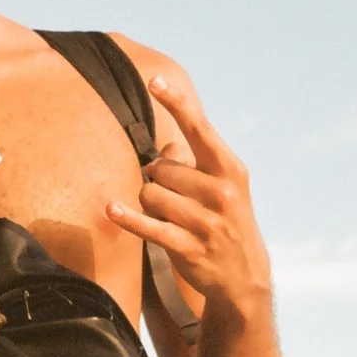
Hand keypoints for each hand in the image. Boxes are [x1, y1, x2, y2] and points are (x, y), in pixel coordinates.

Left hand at [106, 75, 272, 315]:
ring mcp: (208, 222)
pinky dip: (128, 217)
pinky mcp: (191, 247)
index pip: (199, 129)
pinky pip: (149, 226)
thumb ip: (190, 161)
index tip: (154, 80)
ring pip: (151, 195)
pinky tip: (110, 209)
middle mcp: (222, 192)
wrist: (245, 276)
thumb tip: (162, 148)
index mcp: (229, 169)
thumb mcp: (219, 186)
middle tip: (173, 196)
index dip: (175, 104)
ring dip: (149, 204)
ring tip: (170, 217)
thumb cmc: (223, 218)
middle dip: (156, 179)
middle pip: (161, 168)